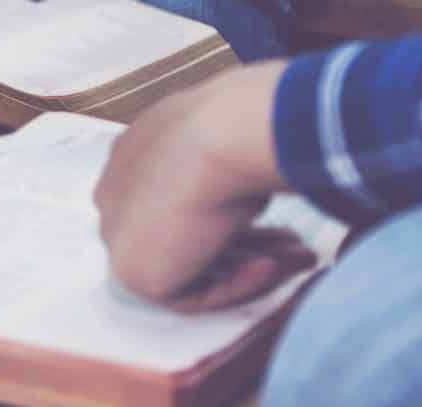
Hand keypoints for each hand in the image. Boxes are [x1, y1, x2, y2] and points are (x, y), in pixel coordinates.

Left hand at [94, 61, 307, 307]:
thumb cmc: (229, 127)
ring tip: (303, 257)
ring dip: (253, 265)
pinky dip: (237, 284)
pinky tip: (272, 265)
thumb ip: (224, 174)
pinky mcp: (135, 271)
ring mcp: (120, 234)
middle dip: (249, 245)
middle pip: (187, 237)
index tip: (275, 221)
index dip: (230, 217)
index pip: (177, 203)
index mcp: (132, 156)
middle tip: (296, 245)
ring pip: (193, 266)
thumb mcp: (230, 143)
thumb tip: (245, 198)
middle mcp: (118, 194)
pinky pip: (193, 294)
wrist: (221, 135)